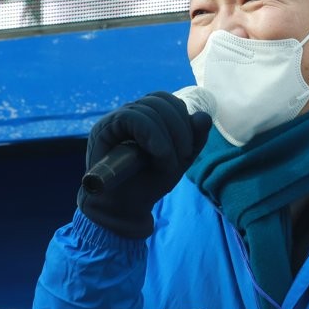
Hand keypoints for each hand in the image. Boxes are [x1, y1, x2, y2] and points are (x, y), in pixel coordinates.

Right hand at [78, 91, 211, 237]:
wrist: (125, 208)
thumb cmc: (149, 183)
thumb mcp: (179, 160)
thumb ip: (193, 139)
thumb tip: (203, 116)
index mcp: (149, 116)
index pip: (168, 101)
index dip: (184, 118)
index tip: (189, 148)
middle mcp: (131, 113)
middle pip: (160, 100)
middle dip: (180, 128)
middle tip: (184, 156)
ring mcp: (116, 119)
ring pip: (148, 108)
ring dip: (167, 136)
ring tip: (168, 163)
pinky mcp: (104, 129)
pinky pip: (132, 118)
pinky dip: (152, 135)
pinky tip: (159, 154)